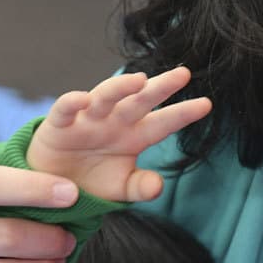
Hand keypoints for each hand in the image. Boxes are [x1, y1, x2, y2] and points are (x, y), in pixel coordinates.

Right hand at [26, 67, 210, 201]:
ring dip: (121, 87)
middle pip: (140, 101)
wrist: (55, 186)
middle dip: (161, 87)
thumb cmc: (94, 180)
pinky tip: (83, 99)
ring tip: (140, 80)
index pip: (164, 123)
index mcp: (134, 136)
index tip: (207, 104)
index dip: (183, 113)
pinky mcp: (60, 124)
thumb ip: (140, 187)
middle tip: (183, 74)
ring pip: (106, 96)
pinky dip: (72, 103)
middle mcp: (115, 121)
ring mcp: (88, 119)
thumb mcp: (121, 188)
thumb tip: (158, 186)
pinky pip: (66, 109)